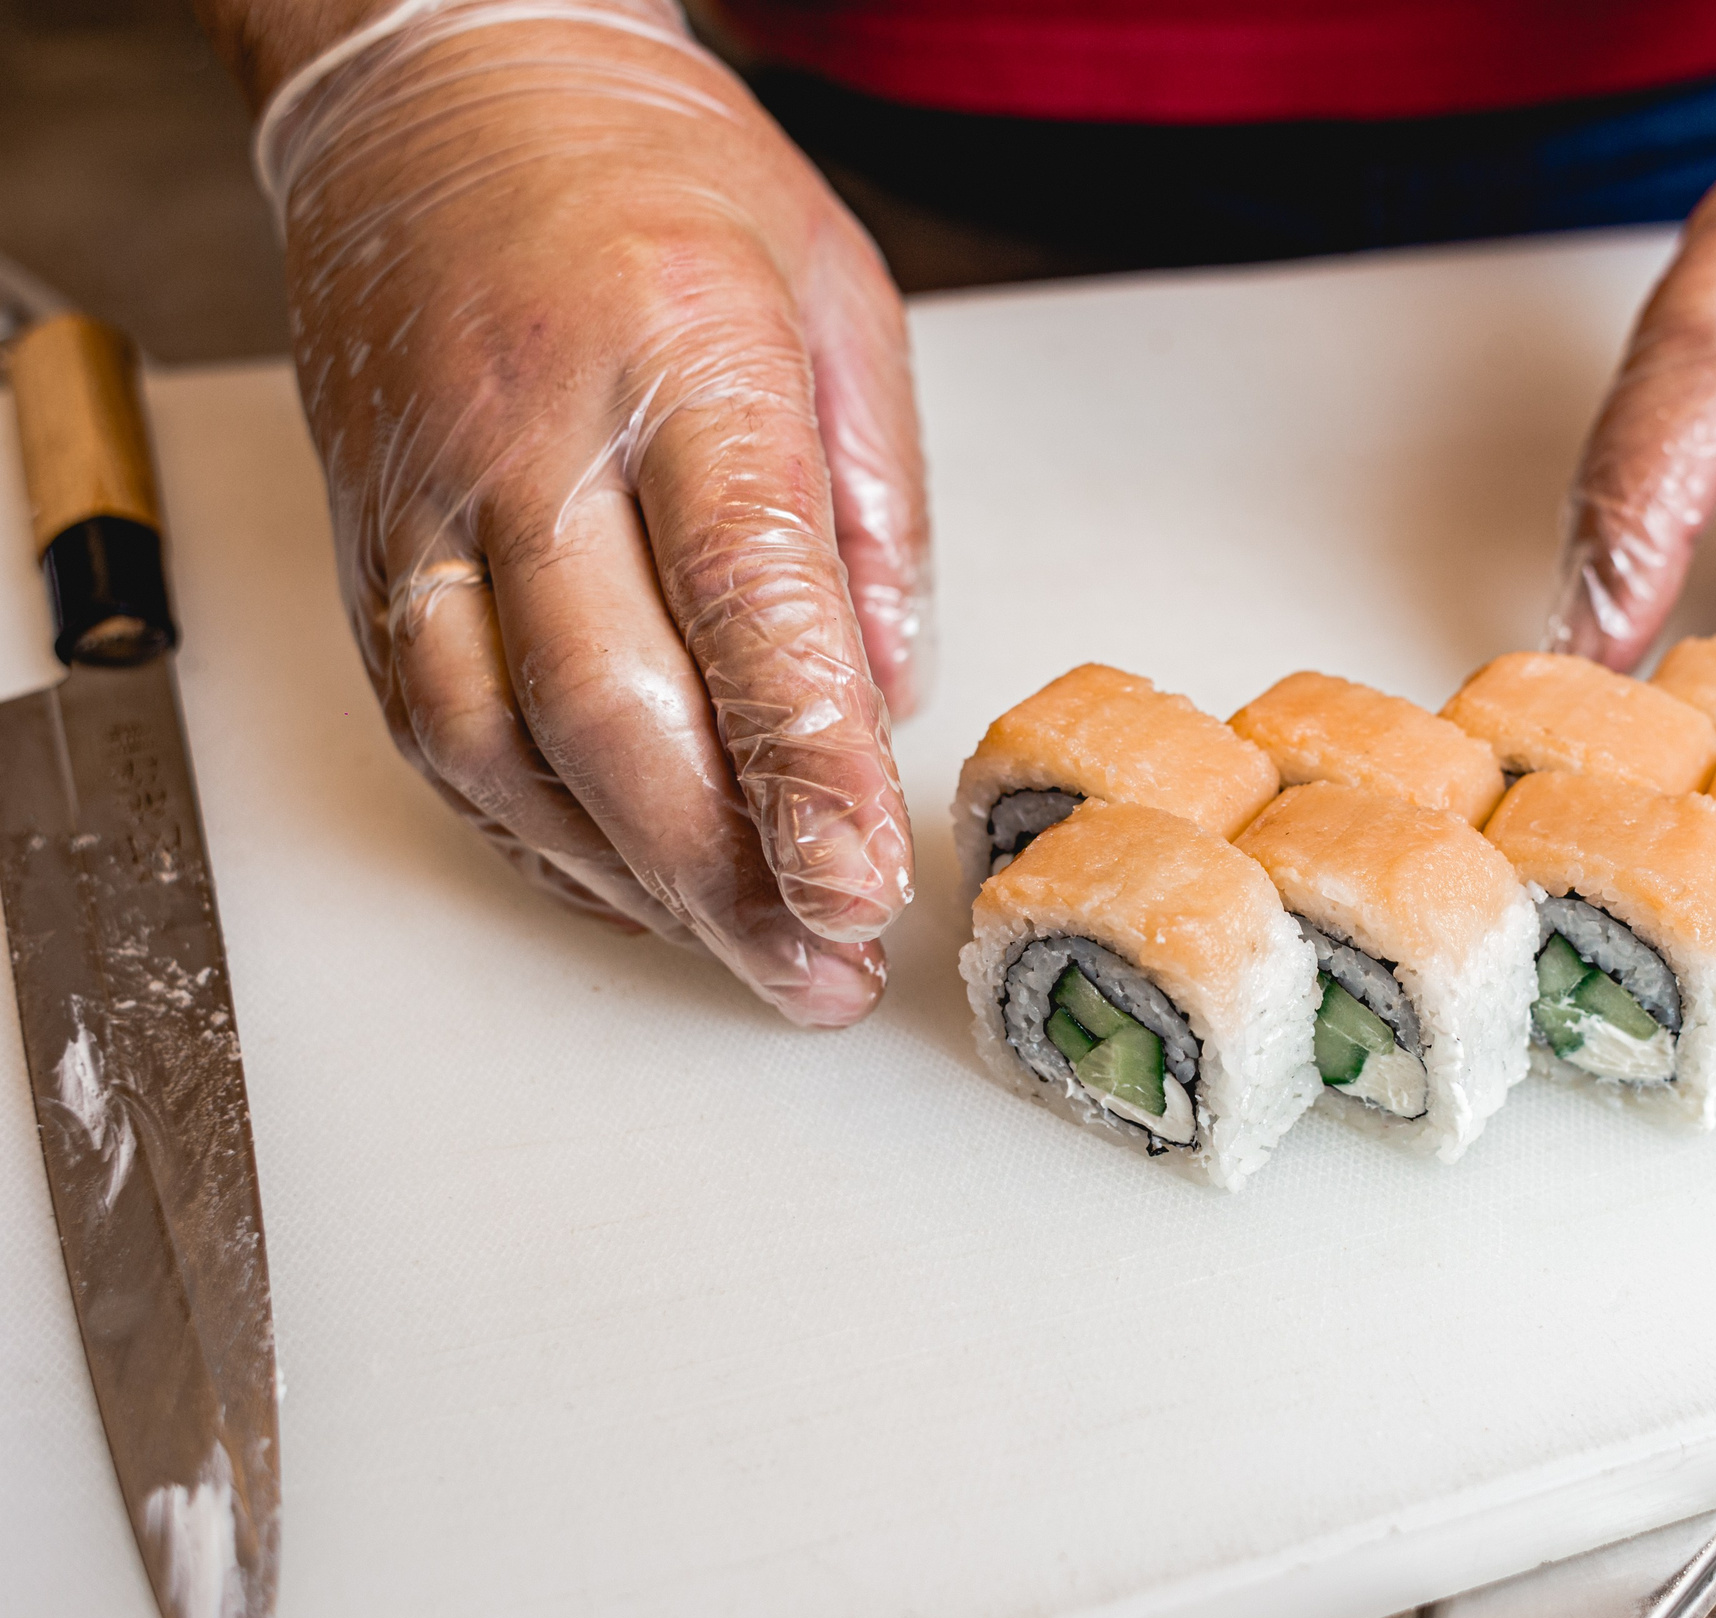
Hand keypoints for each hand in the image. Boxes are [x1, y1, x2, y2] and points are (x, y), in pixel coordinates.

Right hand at [262, 0, 926, 1023]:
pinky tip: (623, 888)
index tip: (865, 886)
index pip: (749, 603)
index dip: (807, 769)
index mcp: (681, 360)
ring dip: (630, 886)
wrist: (446, 82)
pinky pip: (434, 732)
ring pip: (503, 749)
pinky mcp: (368, 550)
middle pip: (616, 712)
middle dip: (728, 877)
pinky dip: (530, 837)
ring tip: (745, 961)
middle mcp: (534, 443)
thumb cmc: (663, 179)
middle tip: (822, 972)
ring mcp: (429, 503)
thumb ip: (876, 506)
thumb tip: (889, 691)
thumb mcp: (841, 296)